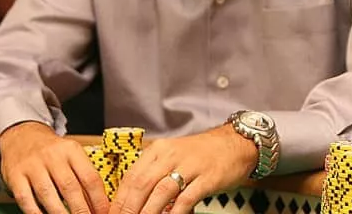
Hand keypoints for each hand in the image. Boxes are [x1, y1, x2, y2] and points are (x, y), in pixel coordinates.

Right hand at [0, 121, 108, 213]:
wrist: (23, 135)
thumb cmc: (51, 150)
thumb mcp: (70, 154)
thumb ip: (82, 174)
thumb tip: (98, 203)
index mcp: (71, 149)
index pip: (90, 177)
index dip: (98, 199)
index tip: (103, 213)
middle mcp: (52, 156)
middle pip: (70, 188)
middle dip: (81, 211)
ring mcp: (33, 166)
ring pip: (48, 195)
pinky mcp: (16, 176)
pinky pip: (26, 200)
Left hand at [111, 124, 257, 213]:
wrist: (232, 143)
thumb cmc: (198, 154)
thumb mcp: (172, 156)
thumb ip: (153, 174)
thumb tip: (131, 200)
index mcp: (158, 149)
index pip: (132, 175)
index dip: (119, 199)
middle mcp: (171, 154)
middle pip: (143, 183)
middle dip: (128, 208)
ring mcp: (189, 166)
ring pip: (161, 191)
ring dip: (147, 212)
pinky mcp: (207, 177)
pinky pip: (186, 198)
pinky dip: (174, 213)